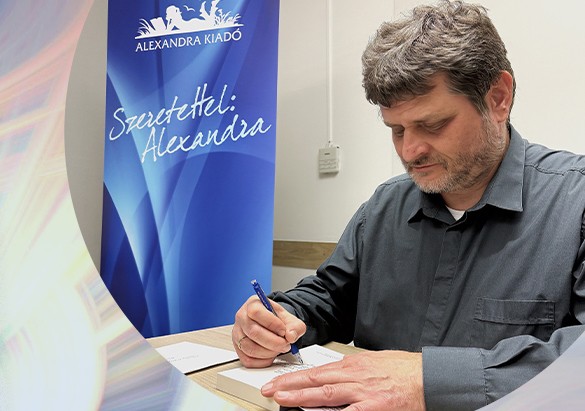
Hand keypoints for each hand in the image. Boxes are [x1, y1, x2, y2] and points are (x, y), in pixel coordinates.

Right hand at [232, 295, 306, 367]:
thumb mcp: (290, 319)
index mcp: (253, 304)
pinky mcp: (238, 348)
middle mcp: (242, 318)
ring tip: (279, 349)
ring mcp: (237, 334)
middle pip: (253, 332)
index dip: (271, 324)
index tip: (283, 331)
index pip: (256, 312)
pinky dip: (263, 361)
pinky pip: (248, 359)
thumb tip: (291, 336)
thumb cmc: (278, 320)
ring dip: (268, 352)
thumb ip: (295, 326)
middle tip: (285, 344)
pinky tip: (271, 355)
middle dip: (273, 342)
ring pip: (250, 348)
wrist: (273, 325)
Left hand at [261, 350, 424, 410]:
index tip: (279, 382)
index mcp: (354, 365)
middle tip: (269, 389)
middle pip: (316, 381)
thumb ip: (354, 369)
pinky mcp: (374, 409)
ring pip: (325, 395)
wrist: (429, 377)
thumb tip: (335, 373)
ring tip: (281, 398)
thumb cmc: (405, 370)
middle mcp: (354, 377)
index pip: (318, 371)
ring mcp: (363, 394)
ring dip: (301, 398)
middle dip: (290, 385)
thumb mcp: (374, 361)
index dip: (296, 378)